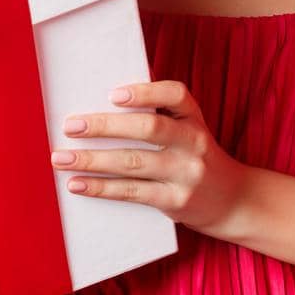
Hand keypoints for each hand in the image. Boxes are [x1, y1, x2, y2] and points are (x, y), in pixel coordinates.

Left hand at [53, 80, 249, 237]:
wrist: (233, 201)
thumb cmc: (197, 157)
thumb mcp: (190, 130)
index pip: (176, 95)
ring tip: (61, 157)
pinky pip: (132, 192)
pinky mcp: (175, 201)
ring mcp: (186, 173)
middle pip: (148, 129)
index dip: (145, 92)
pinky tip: (78, 184)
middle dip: (105, 126)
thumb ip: (161, 114)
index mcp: (194, 118)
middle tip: (70, 125)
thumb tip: (111, 97)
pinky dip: (101, 188)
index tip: (113, 94)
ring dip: (92, 160)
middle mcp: (194, 142)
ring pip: (133, 163)